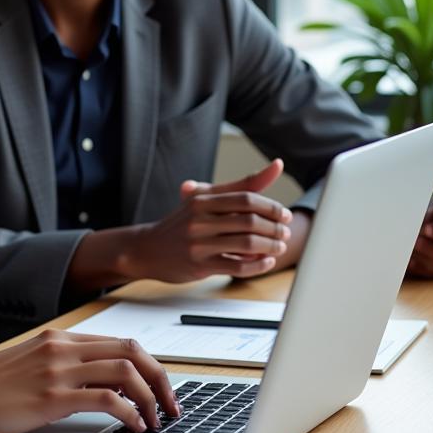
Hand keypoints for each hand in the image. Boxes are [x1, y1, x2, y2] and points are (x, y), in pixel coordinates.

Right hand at [0, 329, 179, 432]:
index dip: (148, 364)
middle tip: (171, 404)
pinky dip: (130, 413)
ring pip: (125, 372)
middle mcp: (62, 348)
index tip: (159, 387)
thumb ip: (60, 364)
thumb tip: (95, 381)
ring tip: (155, 420)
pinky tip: (133, 427)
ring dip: (150, 397)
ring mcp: (59, 370)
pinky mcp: (53, 397)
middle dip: (160, 378)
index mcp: (59, 338)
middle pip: (131, 351)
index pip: (119, 342)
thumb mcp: (29, 364)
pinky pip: (107, 399)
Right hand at [123, 159, 292, 282]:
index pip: (246, 197)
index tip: (285, 215)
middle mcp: (199, 218)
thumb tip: (276, 166)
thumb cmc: (183, 223)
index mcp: (202, 198)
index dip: (271, 207)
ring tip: (279, 247)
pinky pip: (237, 266)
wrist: (147, 248)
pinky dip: (258, 265)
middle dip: (275, 229)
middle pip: (249, 221)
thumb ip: (241, 186)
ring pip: (247, 244)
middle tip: (285, 233)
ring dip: (270, 247)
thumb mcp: (205, 200)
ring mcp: (199, 242)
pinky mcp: (199, 264)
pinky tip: (266, 262)